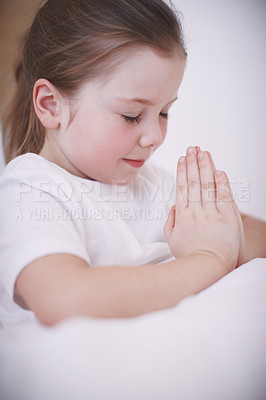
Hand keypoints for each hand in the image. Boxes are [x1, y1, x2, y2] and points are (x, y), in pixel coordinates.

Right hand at [164, 146, 239, 270]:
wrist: (207, 267)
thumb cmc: (190, 256)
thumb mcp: (172, 240)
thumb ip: (170, 222)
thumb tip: (173, 206)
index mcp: (182, 215)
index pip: (181, 187)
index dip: (182, 171)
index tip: (182, 158)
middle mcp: (195, 211)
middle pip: (193, 182)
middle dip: (192, 163)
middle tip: (192, 148)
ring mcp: (211, 213)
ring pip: (207, 185)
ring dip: (205, 167)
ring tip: (203, 153)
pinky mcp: (226, 218)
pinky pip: (223, 197)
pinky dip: (221, 183)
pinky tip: (218, 171)